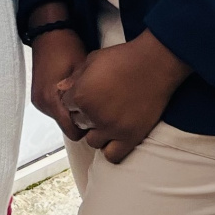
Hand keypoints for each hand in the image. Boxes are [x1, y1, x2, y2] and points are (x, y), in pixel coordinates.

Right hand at [29, 27, 89, 142]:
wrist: (48, 33)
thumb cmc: (68, 48)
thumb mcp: (82, 71)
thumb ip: (88, 95)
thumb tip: (100, 114)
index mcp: (52, 99)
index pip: (72, 132)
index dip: (87, 128)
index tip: (98, 118)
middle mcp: (42, 104)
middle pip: (65, 126)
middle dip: (79, 120)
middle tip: (93, 106)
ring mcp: (38, 100)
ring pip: (60, 118)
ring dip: (71, 112)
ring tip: (83, 96)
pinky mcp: (37, 96)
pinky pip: (54, 109)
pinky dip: (63, 106)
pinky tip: (72, 93)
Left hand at [58, 30, 191, 162]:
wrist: (154, 64)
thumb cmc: (122, 58)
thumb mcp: (92, 60)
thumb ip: (74, 77)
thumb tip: (60, 89)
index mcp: (81, 95)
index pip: (67, 106)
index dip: (76, 98)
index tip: (87, 93)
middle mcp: (93, 115)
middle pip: (78, 123)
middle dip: (85, 114)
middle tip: (99, 105)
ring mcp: (112, 129)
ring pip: (92, 141)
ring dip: (97, 132)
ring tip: (107, 119)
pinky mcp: (130, 138)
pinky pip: (112, 156)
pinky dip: (111, 149)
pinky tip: (116, 136)